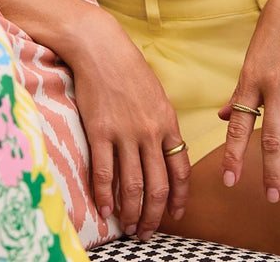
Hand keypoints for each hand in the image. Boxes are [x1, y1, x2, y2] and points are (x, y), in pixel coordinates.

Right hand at [68, 8, 190, 237]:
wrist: (102, 48)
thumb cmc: (128, 69)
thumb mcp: (156, 95)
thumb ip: (161, 124)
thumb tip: (164, 151)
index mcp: (167, 121)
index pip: (180, 168)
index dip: (180, 196)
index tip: (177, 213)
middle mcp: (150, 131)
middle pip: (158, 184)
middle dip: (154, 214)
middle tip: (147, 231)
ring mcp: (124, 132)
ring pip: (132, 185)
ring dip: (131, 211)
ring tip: (127, 226)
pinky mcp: (99, 131)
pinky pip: (104, 172)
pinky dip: (104, 195)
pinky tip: (104, 209)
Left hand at [217, 0, 279, 200]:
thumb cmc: (275, 26)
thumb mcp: (252, 55)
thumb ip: (241, 90)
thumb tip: (222, 115)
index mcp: (251, 78)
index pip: (239, 124)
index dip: (233, 154)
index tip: (230, 181)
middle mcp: (274, 82)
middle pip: (270, 135)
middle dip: (270, 170)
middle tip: (272, 197)